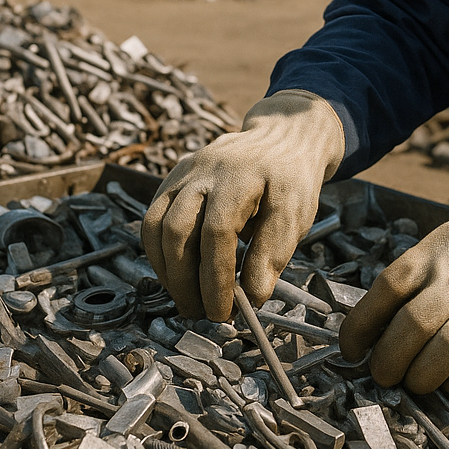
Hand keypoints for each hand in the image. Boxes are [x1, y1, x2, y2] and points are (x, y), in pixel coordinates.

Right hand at [141, 90, 344, 320]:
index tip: (224, 310)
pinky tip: (176, 275)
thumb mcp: (296, 212)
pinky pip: (152, 219)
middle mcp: (204, 170)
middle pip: (178, 230)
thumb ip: (273, 252)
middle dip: (186, 280)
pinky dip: (159, 253)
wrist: (281, 136)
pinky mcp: (173, 178)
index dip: (216, 277)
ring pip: (156, 226)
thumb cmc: (290, 178)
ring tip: (187, 300)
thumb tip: (253, 296)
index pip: (217, 233)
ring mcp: (183, 172)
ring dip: (167, 271)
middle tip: (202, 312)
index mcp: (239, 176)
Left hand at [338, 197, 448, 396]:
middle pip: (413, 323)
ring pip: (444, 349)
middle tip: (382, 375)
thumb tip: (376, 327)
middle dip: (389, 358)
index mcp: (440, 247)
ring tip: (414, 384)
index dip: (363, 322)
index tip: (350, 347)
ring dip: (421, 377)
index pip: (389, 285)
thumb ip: (422, 276)